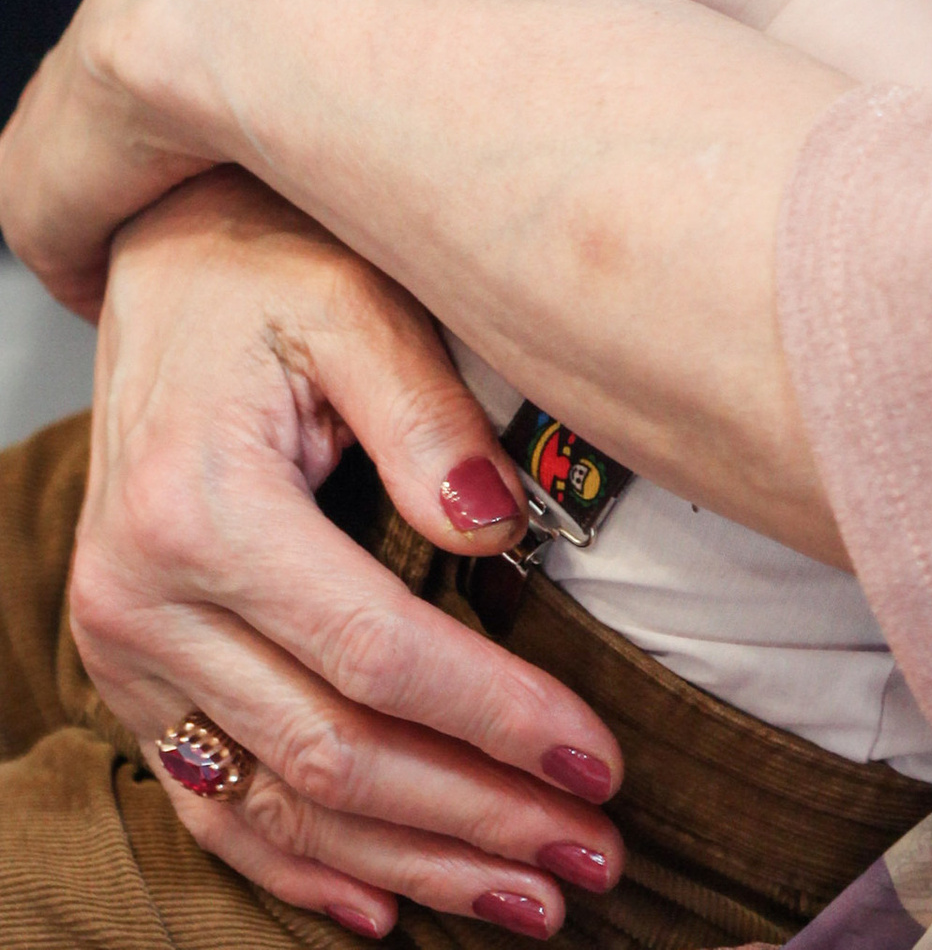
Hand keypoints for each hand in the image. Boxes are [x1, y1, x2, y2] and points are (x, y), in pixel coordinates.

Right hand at [73, 172, 622, 939]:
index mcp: (201, 508)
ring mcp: (124, 650)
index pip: (375, 653)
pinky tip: (387, 909)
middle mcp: (143, 597)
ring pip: (277, 802)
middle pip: (332, 751)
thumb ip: (426, 413)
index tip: (600, 761)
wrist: (159, 253)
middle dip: (474, 818)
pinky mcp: (129, 675)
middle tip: (595, 857)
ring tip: (531, 898)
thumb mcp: (354, 297)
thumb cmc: (271, 262)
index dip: (494, 719)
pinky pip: (211, 803)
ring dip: (410, 865)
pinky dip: (300, 867)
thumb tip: (498, 526)